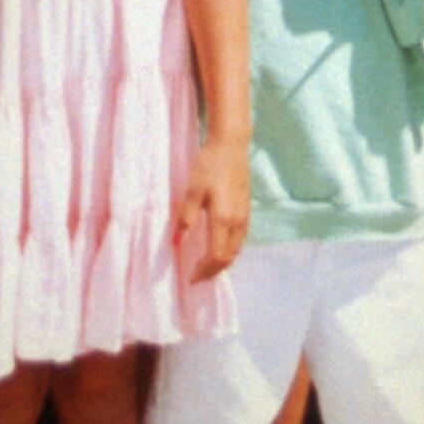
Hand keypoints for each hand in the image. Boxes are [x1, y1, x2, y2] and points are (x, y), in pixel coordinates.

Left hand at [174, 137, 249, 283]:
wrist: (231, 146)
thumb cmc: (209, 166)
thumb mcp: (192, 191)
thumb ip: (185, 218)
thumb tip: (177, 243)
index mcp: (223, 219)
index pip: (216, 257)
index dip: (204, 271)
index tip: (191, 278)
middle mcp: (237, 222)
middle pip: (228, 258)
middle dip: (213, 271)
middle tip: (196, 276)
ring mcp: (245, 216)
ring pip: (236, 250)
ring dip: (222, 262)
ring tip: (205, 266)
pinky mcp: (247, 210)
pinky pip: (240, 240)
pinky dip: (229, 250)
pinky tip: (218, 246)